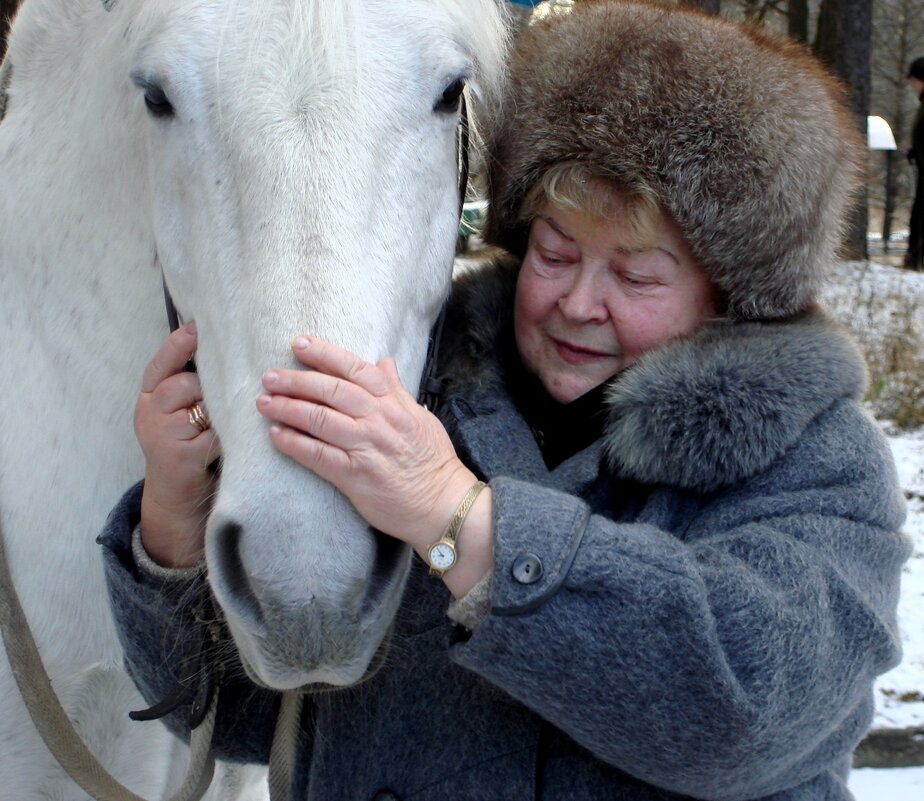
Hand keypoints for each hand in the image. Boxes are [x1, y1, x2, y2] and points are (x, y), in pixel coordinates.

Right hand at [136, 322, 219, 566]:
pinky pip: (215, 433)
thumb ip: (189, 384)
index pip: (161, 363)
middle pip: (186, 383)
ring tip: (231, 419)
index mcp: (148, 396)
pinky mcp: (180, 455)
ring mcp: (162, 435)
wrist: (176, 496)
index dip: (179, 343)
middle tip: (231, 392)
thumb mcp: (178, 411)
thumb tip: (221, 348)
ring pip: (202, 407)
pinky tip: (235, 437)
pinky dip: (229, 434)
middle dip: (212, 386)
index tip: (198, 325)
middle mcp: (149, 412)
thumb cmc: (186, 444)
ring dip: (222, 411)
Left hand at [256, 337, 492, 594]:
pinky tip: (275, 435)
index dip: (324, 354)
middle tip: (269, 377)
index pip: (354, 368)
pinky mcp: (355, 476)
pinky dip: (294, 444)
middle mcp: (378, 419)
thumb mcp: (420, 416)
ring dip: (287, 408)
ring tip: (264, 403)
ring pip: (319, 419)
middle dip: (295, 380)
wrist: (443, 504)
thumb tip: (384, 361)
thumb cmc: (433, 460)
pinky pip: (318, 455)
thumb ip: (396, 389)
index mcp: (393, 402)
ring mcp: (366, 447)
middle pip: (330, 390)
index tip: (299, 344)